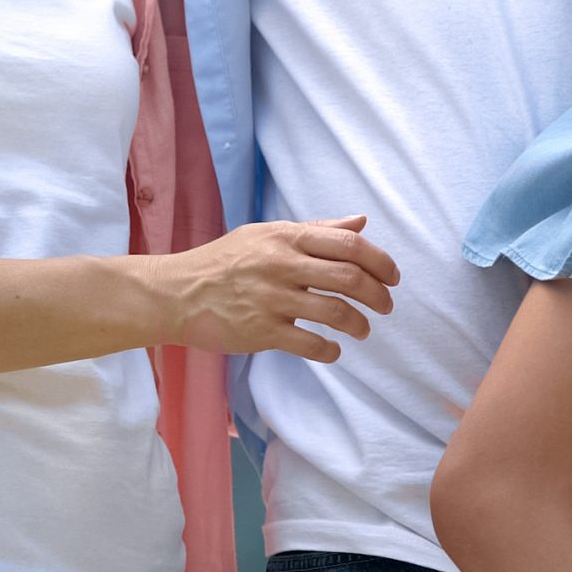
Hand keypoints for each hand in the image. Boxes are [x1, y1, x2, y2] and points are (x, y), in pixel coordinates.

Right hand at [156, 216, 399, 362]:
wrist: (178, 292)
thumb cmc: (226, 260)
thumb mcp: (268, 234)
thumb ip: (316, 229)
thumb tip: (361, 221)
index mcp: (287, 237)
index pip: (348, 244)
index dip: (380, 261)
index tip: (393, 277)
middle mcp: (282, 265)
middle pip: (349, 278)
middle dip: (378, 295)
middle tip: (386, 306)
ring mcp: (272, 299)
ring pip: (335, 312)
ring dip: (359, 324)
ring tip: (363, 329)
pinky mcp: (262, 332)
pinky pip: (310, 344)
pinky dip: (330, 350)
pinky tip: (334, 350)